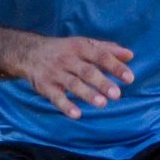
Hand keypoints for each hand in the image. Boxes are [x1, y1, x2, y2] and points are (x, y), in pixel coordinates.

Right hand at [16, 33, 134, 119]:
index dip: (115, 67)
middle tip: (117, 94)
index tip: (130, 78)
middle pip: (87, 71)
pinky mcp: (45, 86)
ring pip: (72, 84)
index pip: (100, 56)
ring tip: (102, 104)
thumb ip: (107, 50)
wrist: (29, 53)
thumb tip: (130, 55)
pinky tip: (77, 115)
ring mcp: (55, 73)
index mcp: (80, 47)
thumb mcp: (84, 45)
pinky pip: (56, 97)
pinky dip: (66, 106)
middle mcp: (67, 59)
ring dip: (87, 94)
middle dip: (102, 83)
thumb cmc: (64, 50)